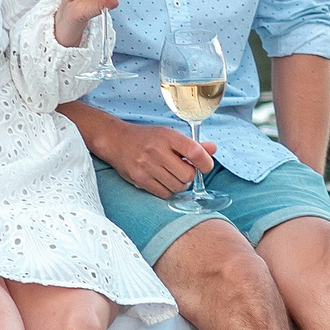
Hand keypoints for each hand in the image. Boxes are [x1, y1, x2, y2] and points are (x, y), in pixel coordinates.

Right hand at [101, 119, 215, 198]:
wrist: (116, 141)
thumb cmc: (146, 138)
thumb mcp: (169, 135)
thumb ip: (192, 145)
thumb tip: (213, 149)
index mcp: (167, 136)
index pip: (194, 152)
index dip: (205, 162)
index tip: (205, 166)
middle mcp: (156, 151)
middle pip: (187, 175)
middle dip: (189, 175)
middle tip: (183, 170)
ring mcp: (147, 167)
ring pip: (177, 187)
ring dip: (179, 184)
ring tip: (172, 175)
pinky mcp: (140, 180)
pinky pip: (164, 194)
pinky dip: (168, 191)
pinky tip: (163, 181)